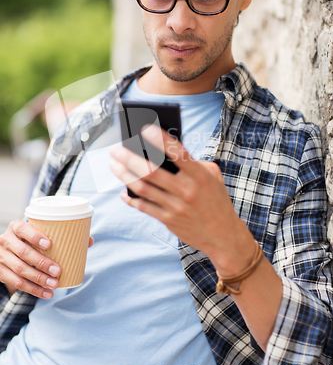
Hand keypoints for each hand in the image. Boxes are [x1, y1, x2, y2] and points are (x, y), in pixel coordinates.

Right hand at [0, 220, 93, 298]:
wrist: (7, 251)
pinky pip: (16, 283)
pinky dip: (33, 290)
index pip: (22, 228)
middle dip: (41, 263)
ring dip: (38, 279)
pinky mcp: (0, 272)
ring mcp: (1, 257)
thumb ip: (62, 236)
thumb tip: (89, 240)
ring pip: (20, 270)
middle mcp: (6, 240)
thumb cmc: (30, 241)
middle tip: (58, 271)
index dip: (35, 236)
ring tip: (55, 284)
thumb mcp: (39, 235)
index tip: (50, 244)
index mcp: (16, 227)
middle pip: (23, 252)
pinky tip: (46, 293)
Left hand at [110, 124, 254, 274]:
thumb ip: (193, 162)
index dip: (160, 140)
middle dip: (129, 158)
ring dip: (124, 174)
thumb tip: (165, 150)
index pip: (178, 153)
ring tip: (114, 165)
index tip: (144, 129)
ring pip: (143, 188)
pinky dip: (130, 198)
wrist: (223, 235)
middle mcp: (187, 190)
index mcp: (199, 175)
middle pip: (151, 171)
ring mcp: (176, 207)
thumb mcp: (212, 176)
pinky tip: (122, 191)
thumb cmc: (216, 200)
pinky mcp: (169, 221)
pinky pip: (144, 206)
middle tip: (115, 150)